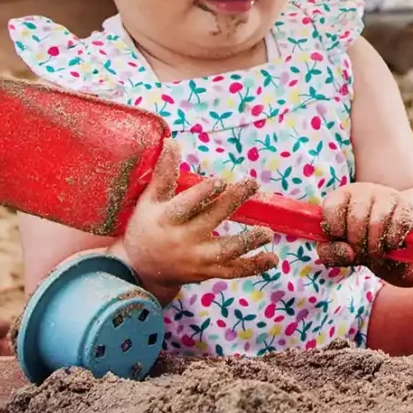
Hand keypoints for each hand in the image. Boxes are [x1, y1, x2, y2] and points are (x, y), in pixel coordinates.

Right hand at [116, 143, 275, 298]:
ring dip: (247, 242)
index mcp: (167, 219)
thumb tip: (171, 141)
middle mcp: (182, 239)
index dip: (202, 194)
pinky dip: (253, 266)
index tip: (220, 181)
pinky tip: (271, 257)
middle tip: (252, 183)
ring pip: (225, 251)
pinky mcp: (207, 272)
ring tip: (267, 232)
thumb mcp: (149, 200)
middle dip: (232, 202)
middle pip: (210, 220)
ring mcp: (197, 258)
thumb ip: (164, 173)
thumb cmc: (146, 227)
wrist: (141, 271)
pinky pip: (232, 270)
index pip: (185, 206)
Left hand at [316, 181, 412, 276]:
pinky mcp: (407, 206)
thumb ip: (331, 253)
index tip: (341, 239)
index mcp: (342, 196)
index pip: (331, 208)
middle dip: (357, 244)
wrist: (394, 244)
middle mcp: (364, 190)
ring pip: (377, 222)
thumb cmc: (361, 244)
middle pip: (355, 218)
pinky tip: (390, 245)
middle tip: (361, 253)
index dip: (335, 231)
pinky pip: (398, 226)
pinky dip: (392, 242)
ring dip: (375, 247)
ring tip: (375, 253)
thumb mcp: (341, 250)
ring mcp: (387, 195)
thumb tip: (347, 251)